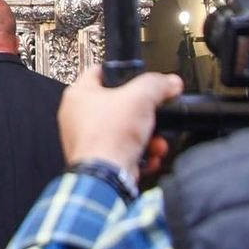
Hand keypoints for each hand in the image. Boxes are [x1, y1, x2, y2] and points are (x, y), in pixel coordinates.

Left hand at [58, 65, 183, 179]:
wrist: (105, 176)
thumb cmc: (108, 137)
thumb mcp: (140, 97)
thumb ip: (157, 85)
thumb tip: (170, 82)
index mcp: (79, 95)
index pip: (100, 72)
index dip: (122, 72)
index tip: (138, 77)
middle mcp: (78, 117)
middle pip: (119, 106)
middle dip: (144, 115)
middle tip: (154, 114)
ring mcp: (88, 140)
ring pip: (124, 131)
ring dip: (147, 137)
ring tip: (156, 141)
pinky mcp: (99, 159)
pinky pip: (124, 151)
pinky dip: (140, 154)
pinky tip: (148, 156)